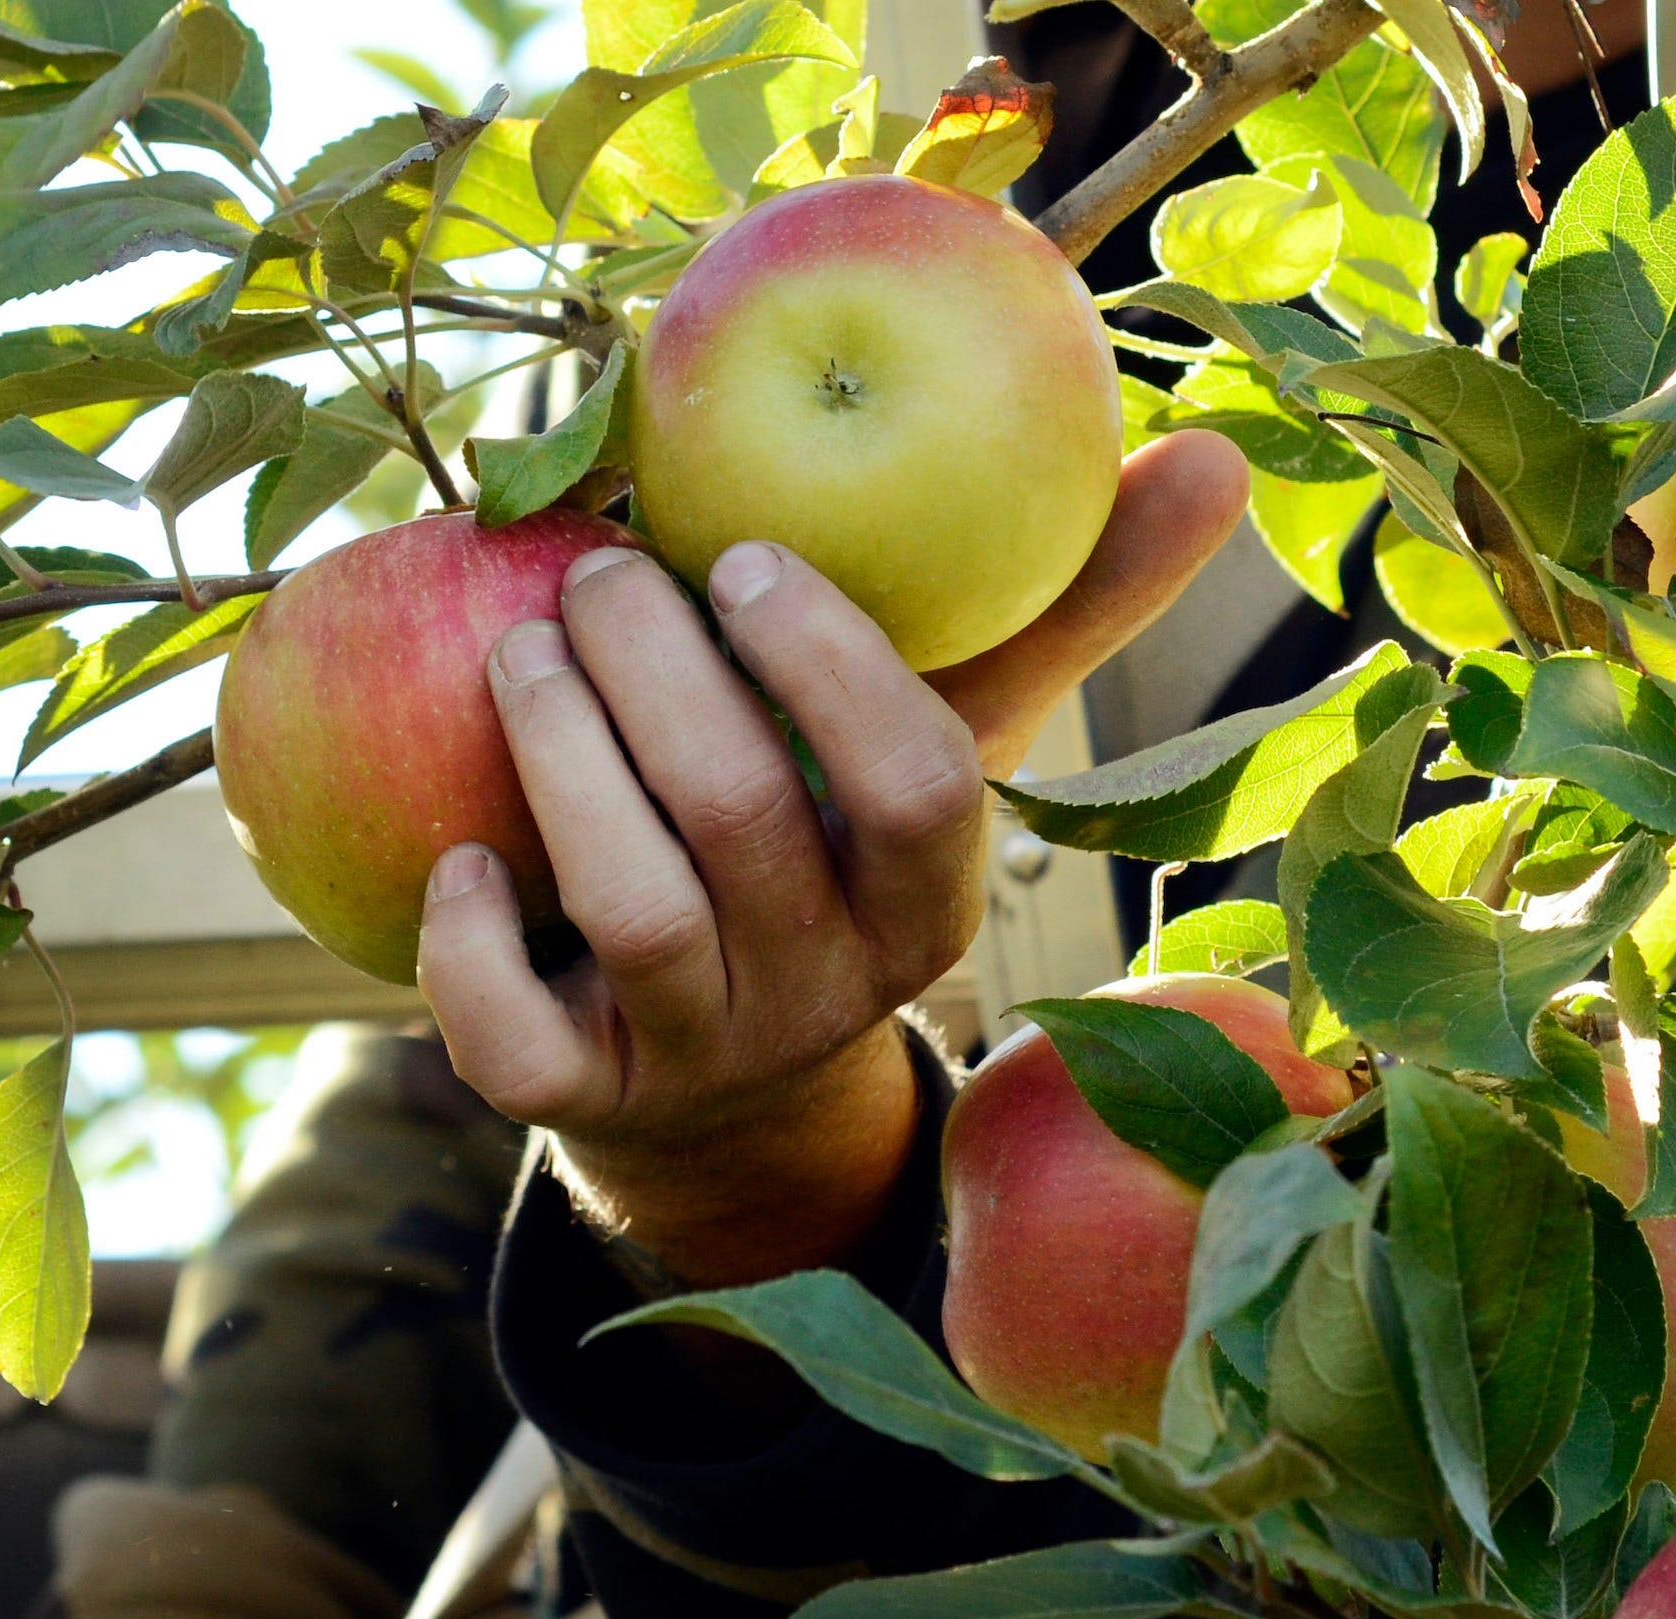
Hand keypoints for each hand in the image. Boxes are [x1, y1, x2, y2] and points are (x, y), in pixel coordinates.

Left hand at [417, 430, 1247, 1286]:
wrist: (729, 1073)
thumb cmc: (840, 844)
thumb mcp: (950, 739)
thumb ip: (1066, 606)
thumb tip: (1215, 455)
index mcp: (934, 900)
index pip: (921, 789)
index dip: (829, 667)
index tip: (739, 555)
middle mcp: (835, 988)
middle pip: (746, 824)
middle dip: (655, 677)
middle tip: (598, 573)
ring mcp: (709, 1051)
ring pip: (636, 909)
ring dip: (563, 759)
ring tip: (519, 648)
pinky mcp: (587, 1105)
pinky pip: (518, 1049)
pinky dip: (471, 948)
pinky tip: (460, 854)